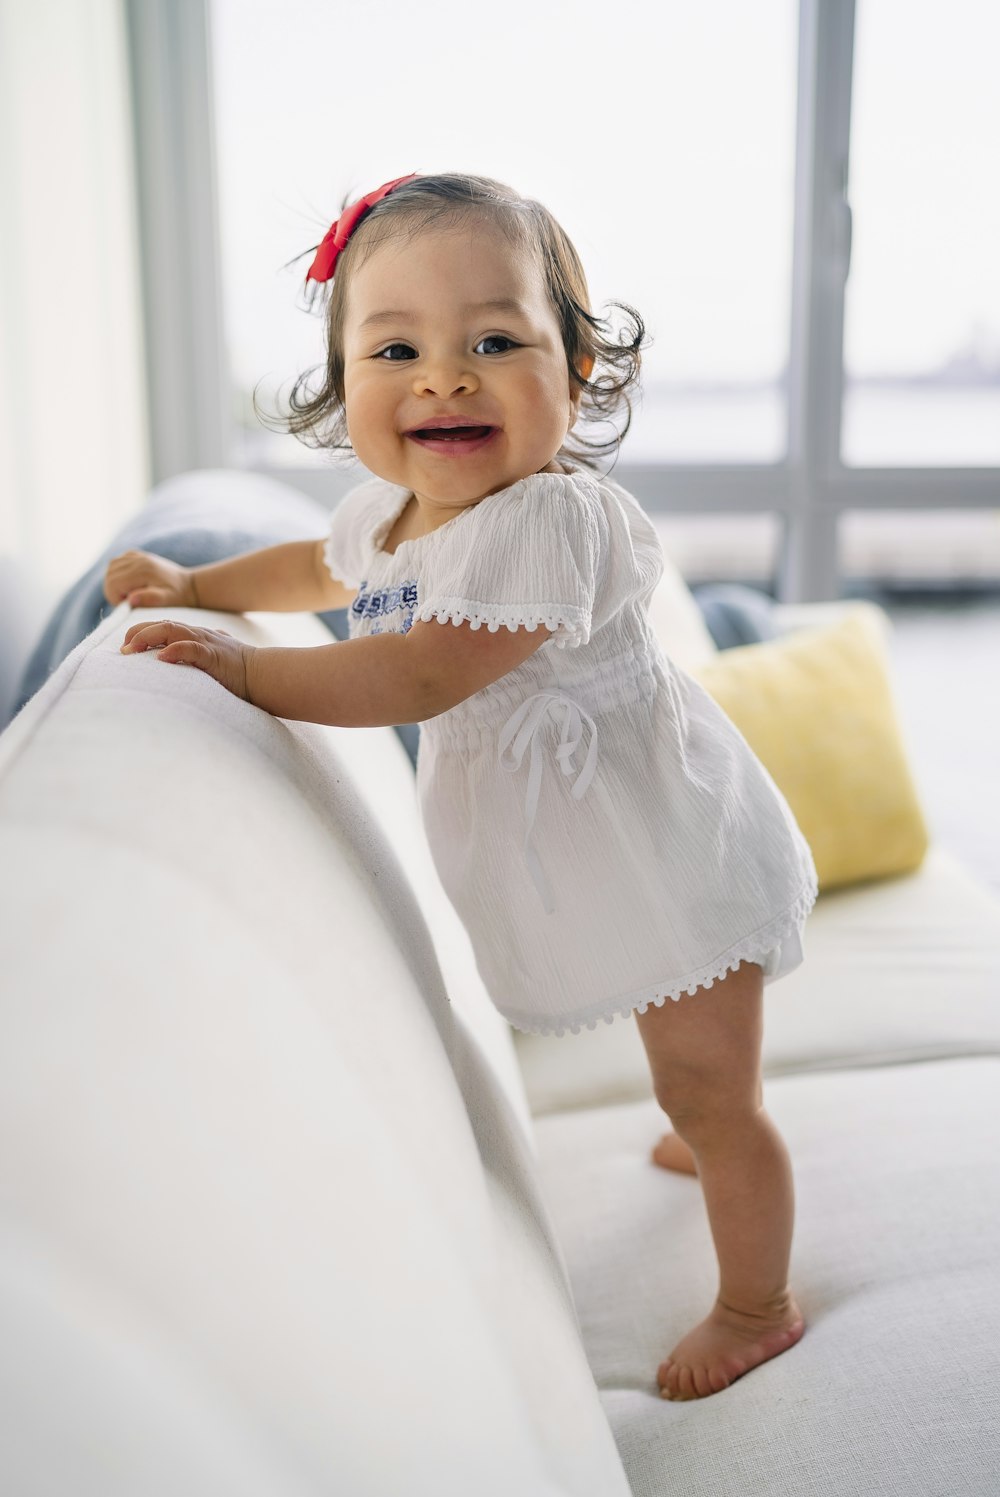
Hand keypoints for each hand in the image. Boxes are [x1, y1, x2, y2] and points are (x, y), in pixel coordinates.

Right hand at [104, 550, 196, 607]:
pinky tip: (131, 582)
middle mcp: (137, 559)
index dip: (116, 599)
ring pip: (110, 569)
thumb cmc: (177, 595)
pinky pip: (116, 563)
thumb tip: (131, 599)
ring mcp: (135, 555)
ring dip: (115, 584)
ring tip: (131, 592)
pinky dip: (118, 574)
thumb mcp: (166, 600)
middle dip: (115, 592)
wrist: (187, 584)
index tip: (129, 605)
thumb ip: (150, 599)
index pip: (113, 585)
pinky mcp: (134, 554)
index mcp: (142, 569)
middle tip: (131, 600)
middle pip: (109, 577)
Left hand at [120, 619, 252, 700]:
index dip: (141, 632)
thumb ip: (191, 658)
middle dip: (139, 633)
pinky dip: (175, 650)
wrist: (262, 674)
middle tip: (123, 650)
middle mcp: (197, 635)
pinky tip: (161, 657)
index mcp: (195, 635)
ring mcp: (205, 643)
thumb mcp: (208, 660)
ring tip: (131, 649)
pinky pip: (191, 648)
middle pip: (163, 624)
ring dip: (148, 637)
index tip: (125, 647)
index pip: (163, 626)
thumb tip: (169, 664)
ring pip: (172, 630)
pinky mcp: (213, 656)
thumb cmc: (235, 671)